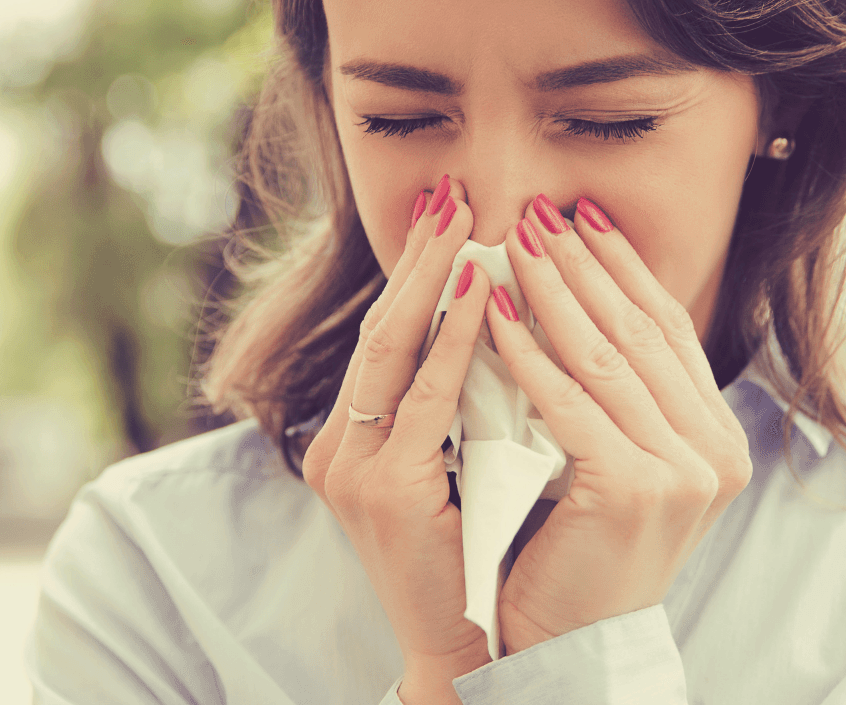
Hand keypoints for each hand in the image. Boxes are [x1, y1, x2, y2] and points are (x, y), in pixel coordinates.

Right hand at [301, 175, 494, 697]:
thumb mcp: (459, 469)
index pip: (388, 336)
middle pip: (379, 328)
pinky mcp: (381, 491)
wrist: (464, 653)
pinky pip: (423, 401)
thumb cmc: (477, 562)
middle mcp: (341, 447)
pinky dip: (451, 343)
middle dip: (414, 258)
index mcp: (358, 441)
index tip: (447, 212)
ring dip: (428, 281)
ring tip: (459, 221)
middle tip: (449, 192)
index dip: (414, 272)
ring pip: (389, 352)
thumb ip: (463, 406)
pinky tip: (478, 298)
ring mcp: (354, 468)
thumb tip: (504, 323)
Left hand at [486, 194, 752, 653]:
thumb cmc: (575, 554)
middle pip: (641, 332)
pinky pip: (569, 403)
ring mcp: (682, 472)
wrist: (566, 648)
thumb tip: (583, 293)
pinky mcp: (633, 488)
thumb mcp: (614, 462)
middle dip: (585, 264)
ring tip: (512, 243)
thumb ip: (620, 395)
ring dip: (553, 291)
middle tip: (540, 211)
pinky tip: (491, 316)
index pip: (668, 330)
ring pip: (606, 357)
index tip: (583, 216)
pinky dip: (527, 354)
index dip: (623, 268)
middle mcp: (715, 452)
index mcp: (718, 440)